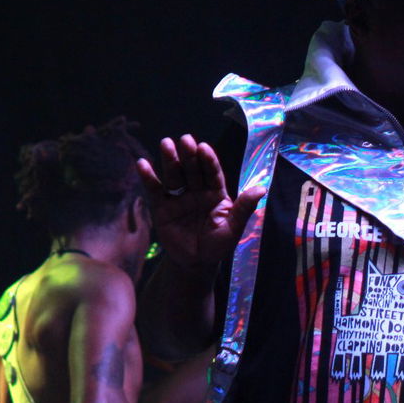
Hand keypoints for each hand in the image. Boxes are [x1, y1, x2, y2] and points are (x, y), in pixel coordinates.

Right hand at [137, 134, 265, 276]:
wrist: (196, 263)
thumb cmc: (218, 245)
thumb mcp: (233, 229)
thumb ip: (244, 209)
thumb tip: (261, 189)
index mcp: (216, 193)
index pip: (212, 173)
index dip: (208, 161)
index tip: (204, 148)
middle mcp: (197, 190)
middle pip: (192, 169)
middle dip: (189, 155)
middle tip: (185, 139)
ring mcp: (178, 197)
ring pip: (174, 175)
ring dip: (169, 159)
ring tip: (166, 143)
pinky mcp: (161, 207)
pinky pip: (155, 190)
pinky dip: (148, 177)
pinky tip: (142, 164)